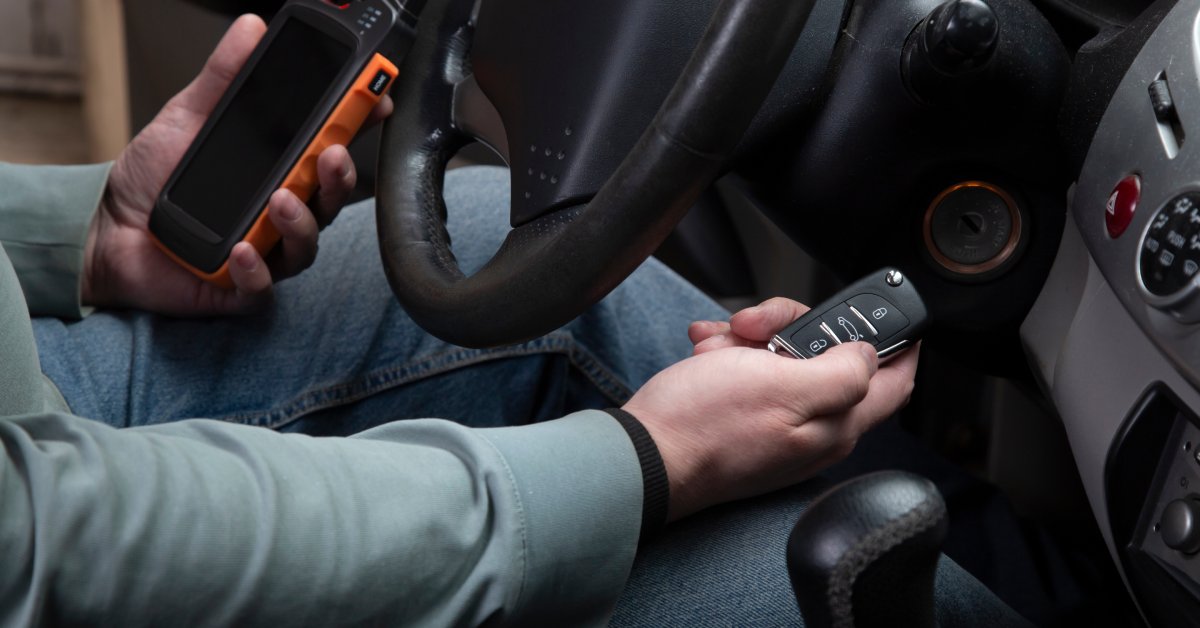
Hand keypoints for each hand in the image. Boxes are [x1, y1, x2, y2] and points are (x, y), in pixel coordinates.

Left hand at [82, 15, 393, 315]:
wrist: (106, 230)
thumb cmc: (154, 180)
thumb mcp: (189, 117)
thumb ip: (223, 78)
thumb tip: (250, 31)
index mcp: (279, 170)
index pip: (331, 149)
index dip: (359, 128)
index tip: (375, 103)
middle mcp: (280, 213)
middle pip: (330, 200)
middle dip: (340, 179)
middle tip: (332, 155)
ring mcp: (265, 251)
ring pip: (305, 245)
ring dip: (300, 223)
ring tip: (280, 200)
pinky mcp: (238, 288)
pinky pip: (261, 286)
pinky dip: (256, 270)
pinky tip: (242, 250)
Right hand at [624, 297, 918, 520]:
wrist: (643, 452)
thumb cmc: (705, 424)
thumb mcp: (783, 385)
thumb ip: (841, 372)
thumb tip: (869, 355)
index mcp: (836, 424)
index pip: (895, 382)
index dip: (901, 343)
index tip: (886, 310)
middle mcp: (814, 428)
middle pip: (831, 357)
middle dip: (793, 328)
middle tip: (760, 327)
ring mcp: (779, 424)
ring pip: (785, 357)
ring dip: (753, 339)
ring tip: (722, 345)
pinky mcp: (746, 419)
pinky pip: (751, 372)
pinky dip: (730, 354)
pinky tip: (709, 353)